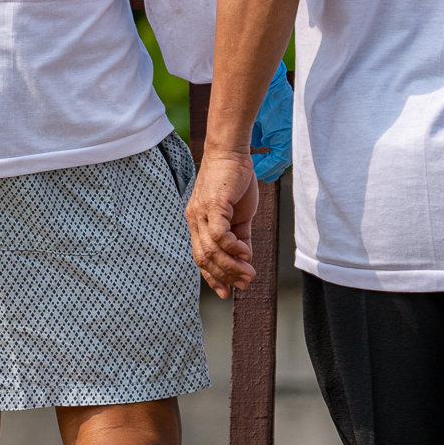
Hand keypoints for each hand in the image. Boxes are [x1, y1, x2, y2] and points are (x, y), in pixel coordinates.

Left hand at [186, 149, 259, 298]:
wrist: (231, 152)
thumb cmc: (234, 180)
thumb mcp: (239, 215)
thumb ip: (241, 237)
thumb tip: (246, 259)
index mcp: (198, 222)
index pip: (200, 257)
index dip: (212, 277)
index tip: (226, 292)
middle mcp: (195, 219)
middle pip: (205, 258)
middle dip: (225, 275)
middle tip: (245, 283)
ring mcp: (201, 212)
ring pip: (212, 250)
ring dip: (231, 266)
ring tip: (249, 273)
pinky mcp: (213, 205)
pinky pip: (219, 234)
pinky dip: (232, 248)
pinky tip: (246, 253)